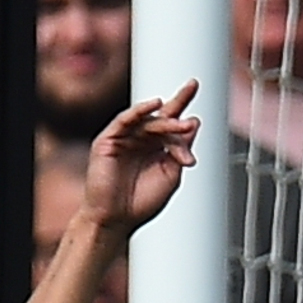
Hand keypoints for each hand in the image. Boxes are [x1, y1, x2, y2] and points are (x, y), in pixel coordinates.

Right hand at [85, 84, 201, 235]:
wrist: (117, 219)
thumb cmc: (143, 201)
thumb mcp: (171, 174)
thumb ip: (181, 150)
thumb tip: (193, 122)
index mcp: (156, 146)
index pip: (170, 120)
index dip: (182, 101)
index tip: (193, 84)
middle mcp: (140, 139)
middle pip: (162, 120)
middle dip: (177, 123)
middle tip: (190, 126)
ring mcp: (124, 138)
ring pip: (147, 122)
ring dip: (165, 123)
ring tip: (180, 127)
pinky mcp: (108, 140)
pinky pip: (124, 120)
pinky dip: (139, 111)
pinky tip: (154, 106)